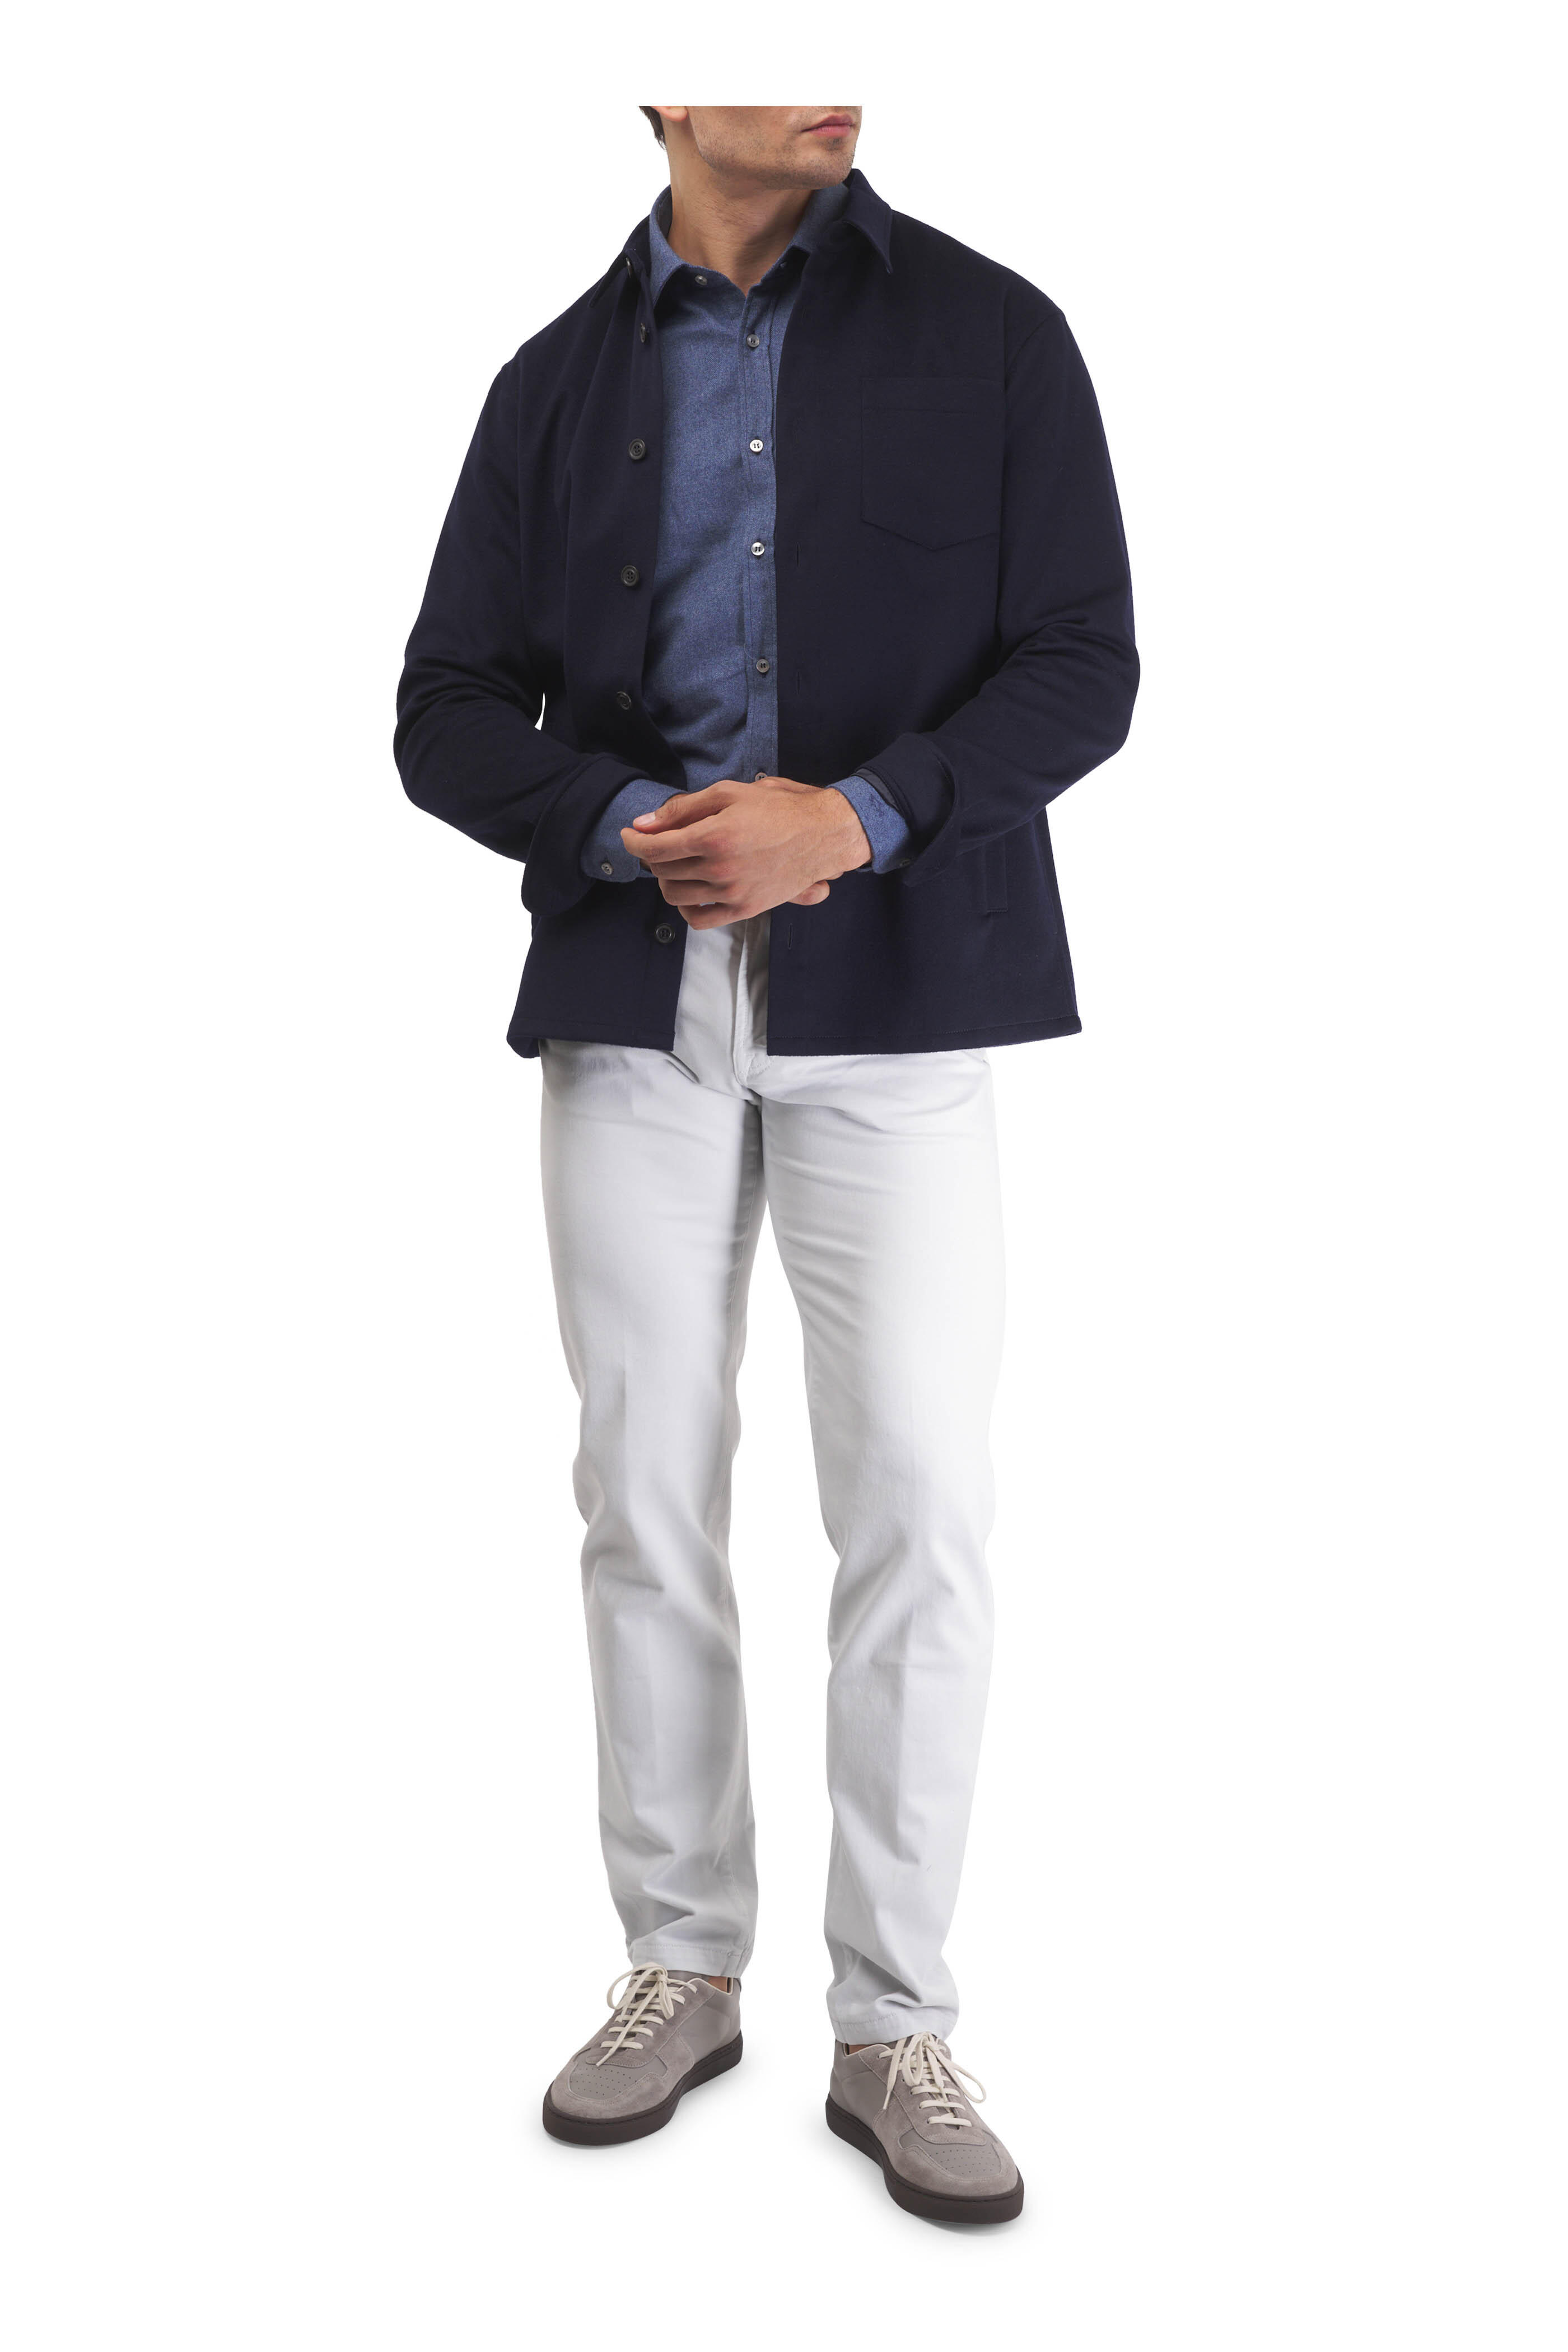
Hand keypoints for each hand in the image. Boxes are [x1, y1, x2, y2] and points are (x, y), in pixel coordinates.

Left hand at [621, 776, 871, 928]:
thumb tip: (645, 823)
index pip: (655, 847)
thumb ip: (683, 808)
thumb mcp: (729, 793)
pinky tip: (689, 891)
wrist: (823, 835)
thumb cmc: (779, 808)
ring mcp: (732, 893)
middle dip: (651, 855)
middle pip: (662, 870)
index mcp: (714, 836)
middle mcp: (720, 868)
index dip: (633, 841)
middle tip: (657, 842)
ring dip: (665, 879)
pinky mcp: (744, 909)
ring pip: (675, 895)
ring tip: (674, 864)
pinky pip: (699, 919)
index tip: (629, 835)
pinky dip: (685, 907)